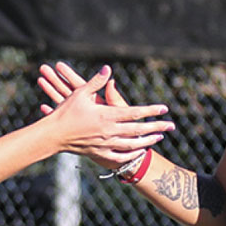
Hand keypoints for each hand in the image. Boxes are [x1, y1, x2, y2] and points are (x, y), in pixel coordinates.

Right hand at [38, 62, 172, 163]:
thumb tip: (108, 70)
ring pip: (132, 144)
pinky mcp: (99, 153)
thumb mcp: (80, 94)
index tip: (164, 109)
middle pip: (138, 130)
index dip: (151, 111)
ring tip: (159, 137)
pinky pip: (120, 156)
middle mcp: (109, 131)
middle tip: (171, 126)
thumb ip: (96, 82)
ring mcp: (105, 144)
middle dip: (157, 127)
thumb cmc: (65, 112)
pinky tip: (139, 149)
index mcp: (106, 116)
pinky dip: (132, 153)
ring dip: (147, 140)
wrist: (53, 135)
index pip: (134, 113)